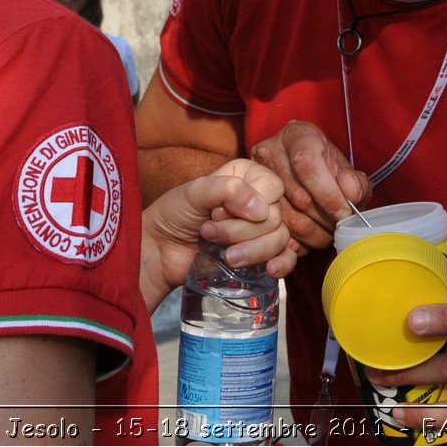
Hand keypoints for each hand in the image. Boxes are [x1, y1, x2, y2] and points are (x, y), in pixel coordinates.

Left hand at [142, 159, 295, 308]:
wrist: (160, 251)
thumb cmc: (174, 214)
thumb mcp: (194, 193)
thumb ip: (227, 190)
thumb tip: (262, 210)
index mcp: (247, 177)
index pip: (272, 187)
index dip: (247, 202)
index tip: (216, 212)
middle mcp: (259, 201)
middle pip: (275, 216)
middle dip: (240, 230)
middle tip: (209, 232)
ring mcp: (262, 230)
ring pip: (280, 239)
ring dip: (252, 250)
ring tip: (224, 256)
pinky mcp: (261, 256)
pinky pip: (286, 259)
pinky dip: (282, 264)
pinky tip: (270, 270)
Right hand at [249, 120, 370, 250]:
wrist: (303, 172)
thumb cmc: (326, 171)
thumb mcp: (347, 171)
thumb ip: (356, 183)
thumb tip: (350, 192)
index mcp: (297, 135)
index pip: (307, 164)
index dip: (328, 193)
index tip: (345, 212)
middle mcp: (270, 152)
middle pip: (299, 196)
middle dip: (325, 218)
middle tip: (340, 225)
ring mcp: (255, 177)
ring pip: (287, 219)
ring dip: (314, 234)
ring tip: (328, 231)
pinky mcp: (250, 203)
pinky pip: (274, 233)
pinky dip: (296, 244)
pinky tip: (309, 241)